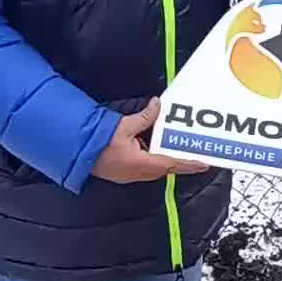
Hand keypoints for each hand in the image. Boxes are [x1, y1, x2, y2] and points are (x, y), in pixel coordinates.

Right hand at [91, 99, 209, 182]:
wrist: (77, 152)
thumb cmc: (97, 142)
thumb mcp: (124, 125)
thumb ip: (144, 117)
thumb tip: (157, 105)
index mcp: (141, 163)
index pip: (171, 164)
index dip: (189, 164)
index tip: (204, 164)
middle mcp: (137, 173)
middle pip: (165, 169)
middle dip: (179, 162)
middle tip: (192, 154)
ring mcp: (129, 176)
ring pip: (154, 169)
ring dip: (164, 160)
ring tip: (173, 147)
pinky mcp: (123, 174)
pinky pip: (143, 168)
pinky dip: (151, 159)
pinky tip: (149, 147)